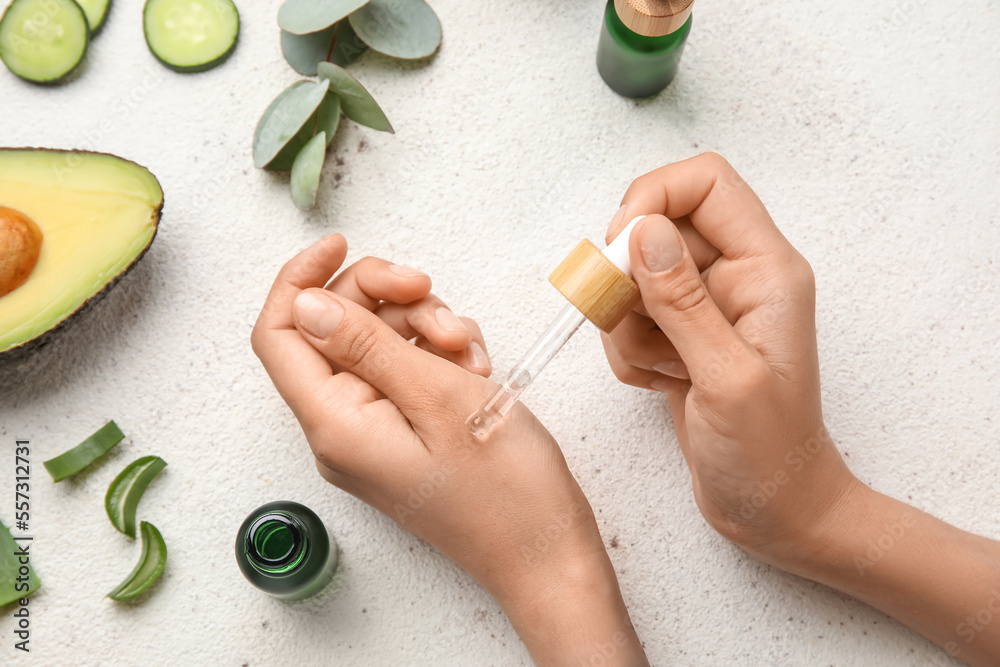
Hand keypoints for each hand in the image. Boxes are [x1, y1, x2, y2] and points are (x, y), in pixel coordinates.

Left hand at [251, 234, 646, 665]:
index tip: (343, 245)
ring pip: (378, 345)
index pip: (279, 333)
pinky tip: (477, 371)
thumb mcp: (438, 397)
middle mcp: (341, 430)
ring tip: (470, 351)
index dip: (301, 279)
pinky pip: (406, 373)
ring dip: (423, 328)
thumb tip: (303, 305)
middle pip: (333, 330)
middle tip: (430, 292)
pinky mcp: (404, 436)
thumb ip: (365, 345)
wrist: (549, 555)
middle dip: (384, 300)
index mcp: (335, 423)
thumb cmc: (506, 490)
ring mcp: (374, 434)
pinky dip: (440, 357)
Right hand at [602, 154, 999, 665]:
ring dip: (626, 324)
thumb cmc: (768, 452)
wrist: (773, 509)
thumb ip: (682, 300)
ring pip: (633, 277)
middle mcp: (736, 276)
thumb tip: (642, 230)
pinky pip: (629, 317)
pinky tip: (660, 384)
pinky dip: (628, 350)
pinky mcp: (681, 335)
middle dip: (626, 278)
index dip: (653, 198)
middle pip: (657, 227)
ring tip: (660, 370)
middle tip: (627, 324)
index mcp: (766, 268)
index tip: (619, 248)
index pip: (706, 182)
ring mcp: (706, 306)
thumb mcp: (726, 377)